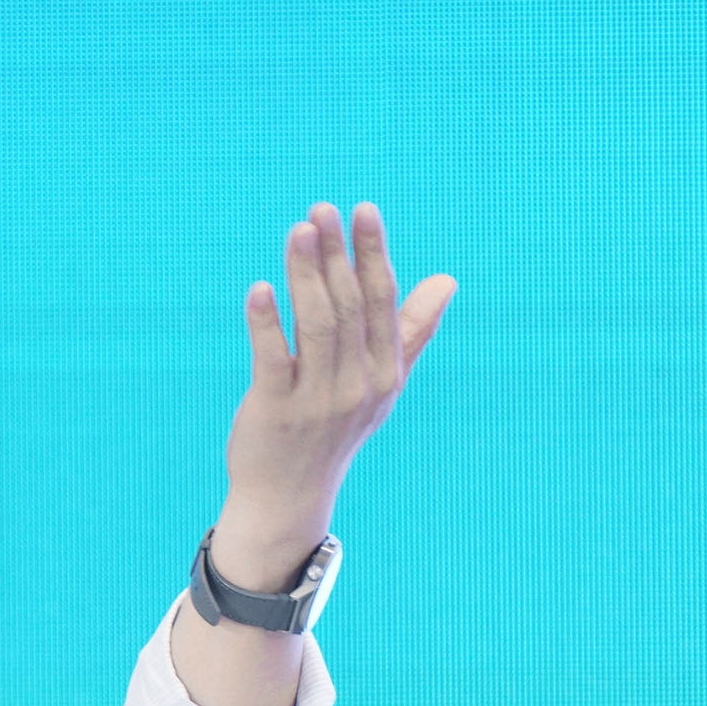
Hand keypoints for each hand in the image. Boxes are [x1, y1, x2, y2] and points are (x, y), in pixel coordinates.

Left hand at [216, 201, 452, 582]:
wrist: (289, 496)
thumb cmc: (335, 430)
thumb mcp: (381, 385)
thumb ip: (412, 331)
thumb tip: (447, 281)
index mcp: (386, 372)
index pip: (382, 302)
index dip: (372, 254)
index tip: (362, 210)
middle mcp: (358, 385)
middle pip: (348, 306)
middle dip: (337, 254)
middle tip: (321, 209)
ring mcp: (318, 400)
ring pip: (315, 325)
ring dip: (305, 275)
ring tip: (297, 232)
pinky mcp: (276, 411)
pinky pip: (273, 359)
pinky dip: (267, 323)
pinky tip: (259, 289)